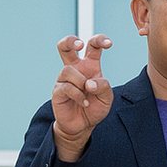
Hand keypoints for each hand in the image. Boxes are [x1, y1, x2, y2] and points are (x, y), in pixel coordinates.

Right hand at [51, 34, 112, 161]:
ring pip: (68, 70)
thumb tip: (88, 83)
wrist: (83, 125)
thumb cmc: (95, 108)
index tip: (109, 44)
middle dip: (70, 40)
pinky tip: (85, 103)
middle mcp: (75, 69)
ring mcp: (64, 79)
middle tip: (79, 45)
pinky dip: (78, 95)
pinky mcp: (57, 91)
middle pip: (66, 46)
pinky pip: (66, 87)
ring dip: (80, 82)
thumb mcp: (107, 97)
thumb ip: (103, 86)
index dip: (99, 40)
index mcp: (90, 66)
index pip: (93, 47)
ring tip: (88, 94)